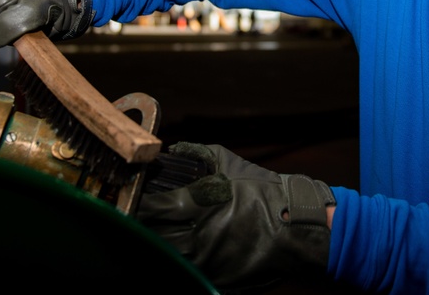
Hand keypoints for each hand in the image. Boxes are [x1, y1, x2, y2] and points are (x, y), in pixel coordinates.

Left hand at [136, 142, 334, 292]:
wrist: (298, 225)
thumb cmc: (265, 192)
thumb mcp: (232, 164)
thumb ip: (200, 155)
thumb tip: (176, 150)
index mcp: (200, 205)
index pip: (154, 208)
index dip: (139, 205)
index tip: (130, 198)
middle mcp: (200, 235)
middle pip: (154, 236)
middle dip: (142, 227)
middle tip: (133, 219)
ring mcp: (208, 261)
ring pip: (168, 257)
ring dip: (157, 245)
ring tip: (153, 235)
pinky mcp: (218, 279)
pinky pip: (189, 272)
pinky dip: (179, 262)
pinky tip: (176, 252)